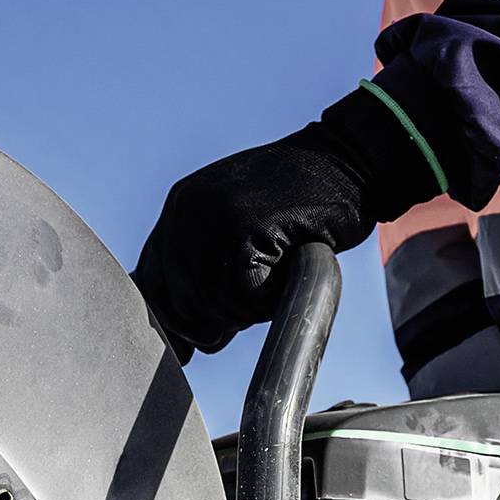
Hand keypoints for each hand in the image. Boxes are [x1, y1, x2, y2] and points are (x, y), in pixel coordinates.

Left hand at [133, 123, 374, 355]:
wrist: (348, 160)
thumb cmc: (301, 202)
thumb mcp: (237, 222)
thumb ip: (204, 262)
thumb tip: (184, 337)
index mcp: (179, 208)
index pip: (151, 284)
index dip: (177, 318)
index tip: (198, 339)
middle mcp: (185, 211)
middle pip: (180, 305)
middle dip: (217, 319)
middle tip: (256, 295)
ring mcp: (212, 217)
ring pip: (213, 306)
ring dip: (249, 308)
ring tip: (277, 271)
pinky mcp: (244, 229)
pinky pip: (246, 297)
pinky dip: (271, 297)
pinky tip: (289, 264)